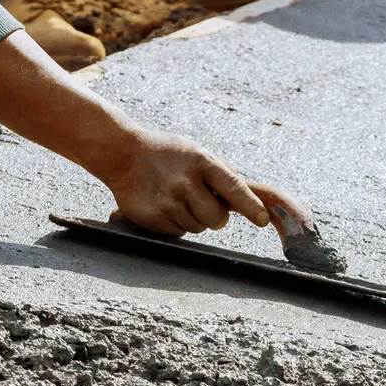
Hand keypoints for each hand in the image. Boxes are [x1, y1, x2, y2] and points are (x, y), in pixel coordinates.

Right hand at [100, 130, 272, 236]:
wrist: (122, 154)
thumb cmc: (167, 154)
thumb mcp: (197, 151)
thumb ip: (223, 172)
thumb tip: (254, 195)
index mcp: (201, 161)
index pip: (233, 188)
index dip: (251, 206)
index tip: (263, 219)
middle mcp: (184, 182)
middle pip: (217, 219)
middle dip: (215, 217)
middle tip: (202, 203)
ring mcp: (167, 201)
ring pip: (198, 228)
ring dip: (193, 219)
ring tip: (176, 198)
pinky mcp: (152, 218)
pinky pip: (178, 233)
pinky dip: (175, 224)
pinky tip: (163, 205)